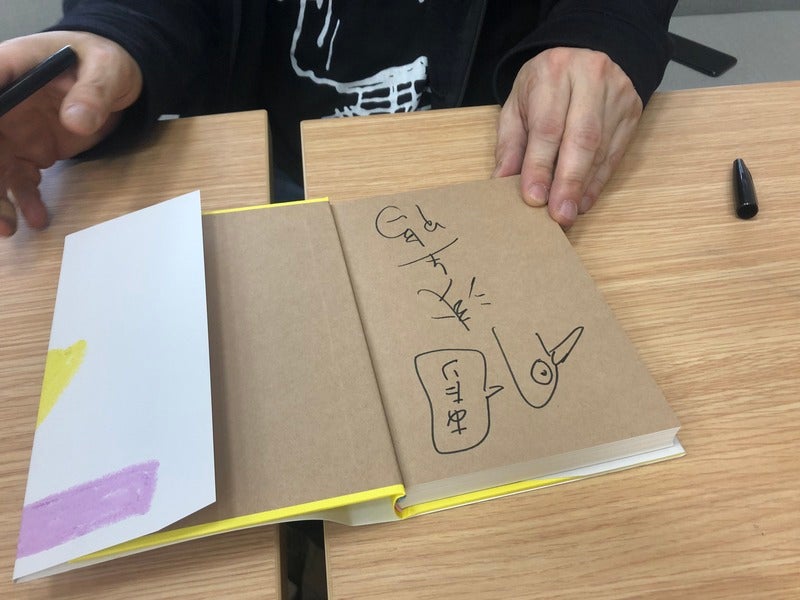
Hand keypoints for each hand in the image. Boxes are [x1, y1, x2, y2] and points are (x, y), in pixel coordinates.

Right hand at [0, 31, 141, 236]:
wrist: (116, 79)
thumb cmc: (105, 61)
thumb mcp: (106, 69)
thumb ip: (92, 93)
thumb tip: (75, 121)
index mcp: (7, 69)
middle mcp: (2, 103)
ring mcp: (12, 129)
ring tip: (7, 228)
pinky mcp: (29, 151)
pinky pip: (19, 180)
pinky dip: (24, 200)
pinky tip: (35, 219)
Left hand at [493, 47, 642, 227]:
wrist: (583, 56)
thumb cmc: (543, 86)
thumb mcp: (517, 105)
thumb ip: (510, 143)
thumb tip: (503, 181)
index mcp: (554, 71)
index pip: (547, 126)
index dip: (541, 165)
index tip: (534, 197)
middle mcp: (590, 77)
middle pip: (582, 137)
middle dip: (568, 181)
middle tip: (559, 215)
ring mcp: (616, 94)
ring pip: (602, 148)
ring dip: (583, 186)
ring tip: (568, 213)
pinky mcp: (632, 111)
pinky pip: (615, 154)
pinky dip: (598, 181)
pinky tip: (583, 200)